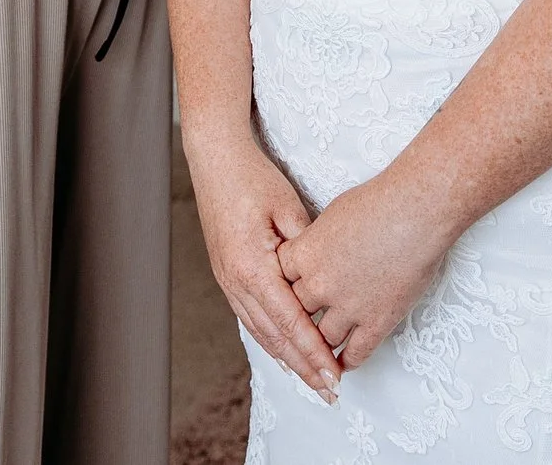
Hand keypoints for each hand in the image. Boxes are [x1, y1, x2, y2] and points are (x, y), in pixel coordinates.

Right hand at [185, 136, 344, 397]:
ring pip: (260, 332)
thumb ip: (307, 247)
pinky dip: (269, 341)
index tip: (335, 375)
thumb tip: (324, 280)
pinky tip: (283, 353)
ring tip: (311, 381)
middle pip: (275, 337)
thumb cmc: (254, 178)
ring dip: (286, 359)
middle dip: (303, 367)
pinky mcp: (227, 275)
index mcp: (252, 267)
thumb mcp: (288, 207)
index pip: (291, 323)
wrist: (215, 160)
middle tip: (330, 391)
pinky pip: (250, 318)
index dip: (314, 352)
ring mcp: (228, 280)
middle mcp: (236, 281)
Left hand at [274, 173, 453, 371]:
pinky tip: (344, 365)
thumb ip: (317, 239)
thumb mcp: (333, 213)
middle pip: (297, 310)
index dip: (285, 285)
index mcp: (305, 254)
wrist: (417, 211)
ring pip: (322, 338)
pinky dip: (347, 362)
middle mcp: (319, 284)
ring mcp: (348, 307)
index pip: (280, 279)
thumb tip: (318, 249)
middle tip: (302, 325)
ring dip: (321, 344)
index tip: (287, 291)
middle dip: (301, 315)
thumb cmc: (380, 202)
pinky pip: (355, 353)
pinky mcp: (377, 321)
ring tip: (320, 352)